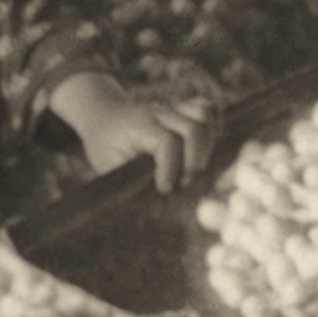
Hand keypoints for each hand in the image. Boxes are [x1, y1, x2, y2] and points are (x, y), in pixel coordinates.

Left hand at [52, 73, 217, 192]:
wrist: (104, 115)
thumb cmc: (105, 145)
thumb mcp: (108, 165)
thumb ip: (129, 181)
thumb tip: (152, 208)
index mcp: (137, 125)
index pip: (165, 142)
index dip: (170, 168)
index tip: (165, 189)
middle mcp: (159, 112)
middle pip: (192, 127)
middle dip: (193, 160)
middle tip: (184, 182)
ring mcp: (174, 108)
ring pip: (203, 115)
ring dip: (207, 144)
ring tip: (195, 166)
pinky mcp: (183, 109)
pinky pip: (208, 110)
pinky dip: (213, 129)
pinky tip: (203, 150)